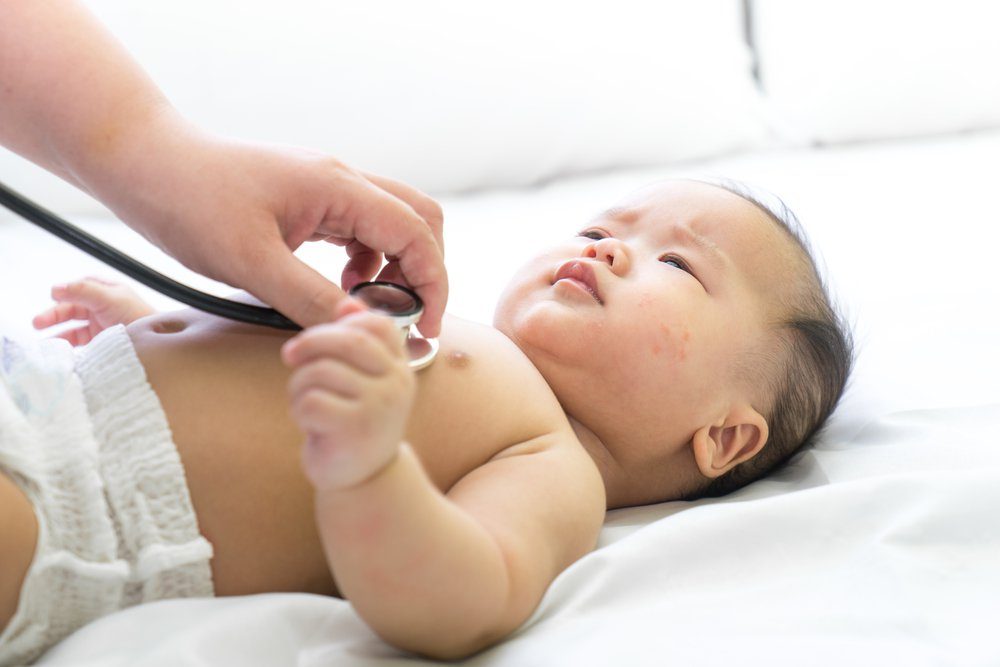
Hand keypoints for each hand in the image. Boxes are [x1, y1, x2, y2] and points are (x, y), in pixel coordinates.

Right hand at [32, 276, 154, 345]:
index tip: (53, 297)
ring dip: (58, 334)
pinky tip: (59, 353)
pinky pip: (81, 344)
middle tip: (36, 324)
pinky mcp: (102, 343)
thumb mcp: (110, 298)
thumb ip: (83, 291)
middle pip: (72, 309)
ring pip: (74, 328)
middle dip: (54, 315)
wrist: (156, 343)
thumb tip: (54, 288)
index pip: (80, 288)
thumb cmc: (137, 316)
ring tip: (44, 344)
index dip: (65, 292)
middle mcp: (103, 307)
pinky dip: (69, 347)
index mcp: (107, 292)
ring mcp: (102, 326)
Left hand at [87, 114, 446, 333]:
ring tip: (364, 306)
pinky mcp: (307, 201)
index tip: (425, 327)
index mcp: (338, 187)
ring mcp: (326, 189)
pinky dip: (366, 262)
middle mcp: (342, 181)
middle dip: (423, 271)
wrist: (144, 163)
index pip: (416, 233)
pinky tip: (337, 288)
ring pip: (391, 225)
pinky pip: (359, 230)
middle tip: (403, 317)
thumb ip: (308, 298)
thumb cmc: (189, 203)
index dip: (432, 283)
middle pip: (419, 220)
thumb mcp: (249, 262)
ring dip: (394, 268)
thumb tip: (358, 329)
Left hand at [282, 311, 415, 490]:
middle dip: (310, 343)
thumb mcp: (364, 381)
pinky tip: (309, 424)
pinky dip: (299, 410)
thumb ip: (358, 341)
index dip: (342, 323)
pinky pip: (310, 401)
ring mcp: (379, 407)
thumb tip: (348, 301)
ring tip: (305, 402)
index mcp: (400, 368)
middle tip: (290, 356)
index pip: (377, 325)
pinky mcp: (355, 430)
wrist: (363, 481)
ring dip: (299, 385)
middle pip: (348, 341)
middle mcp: (397, 384)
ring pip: (321, 371)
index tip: (319, 338)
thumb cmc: (355, 423)